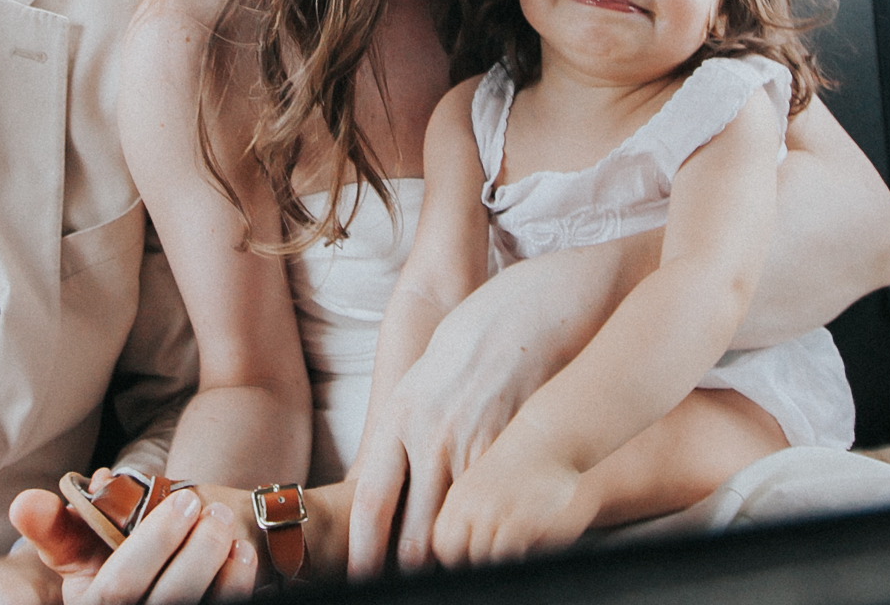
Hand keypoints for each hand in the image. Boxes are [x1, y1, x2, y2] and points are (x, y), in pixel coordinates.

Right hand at [6, 484, 257, 604]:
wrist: (140, 591)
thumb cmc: (106, 565)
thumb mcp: (76, 550)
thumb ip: (53, 526)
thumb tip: (24, 502)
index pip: (119, 588)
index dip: (153, 544)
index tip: (183, 500)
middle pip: (167, 601)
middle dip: (195, 552)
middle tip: (212, 509)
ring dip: (219, 567)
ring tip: (224, 523)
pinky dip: (236, 586)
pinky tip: (242, 553)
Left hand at [348, 247, 624, 578]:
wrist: (527, 312)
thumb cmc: (470, 345)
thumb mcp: (421, 383)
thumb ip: (406, 431)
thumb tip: (393, 480)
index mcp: (397, 418)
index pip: (371, 500)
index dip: (365, 548)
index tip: (363, 576)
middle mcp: (427, 435)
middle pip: (413, 528)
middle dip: (411, 564)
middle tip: (408, 584)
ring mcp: (470, 444)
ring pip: (455, 527)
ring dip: (454, 556)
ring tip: (452, 572)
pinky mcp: (509, 449)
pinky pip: (492, 508)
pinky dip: (492, 535)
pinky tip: (493, 548)